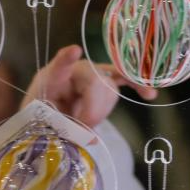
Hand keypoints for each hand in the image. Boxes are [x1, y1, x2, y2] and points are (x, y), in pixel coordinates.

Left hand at [22, 45, 156, 127]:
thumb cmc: (39, 116)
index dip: (67, 58)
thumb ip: (64, 128)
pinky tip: (149, 94)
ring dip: (102, 112)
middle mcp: (74, 69)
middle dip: (93, 111)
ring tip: (86, 124)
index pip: (60, 65)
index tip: (74, 50)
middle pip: (96, 83)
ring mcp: (90, 74)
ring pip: (109, 90)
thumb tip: (92, 138)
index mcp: (52, 77)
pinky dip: (136, 87)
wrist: (42, 114)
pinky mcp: (103, 83)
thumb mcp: (43, 124)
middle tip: (82, 127)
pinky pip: (124, 81)